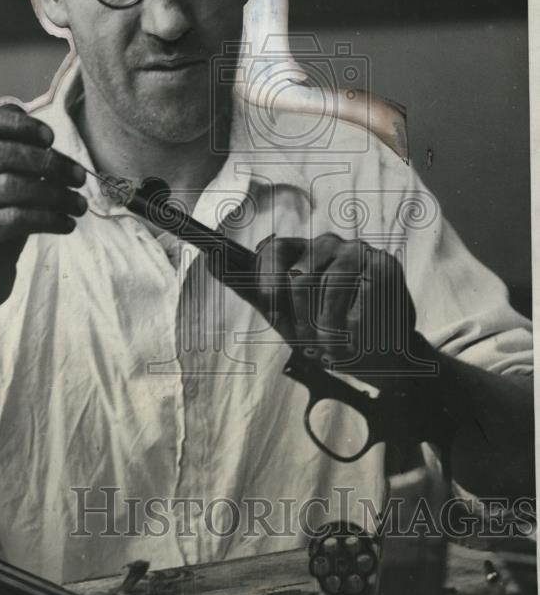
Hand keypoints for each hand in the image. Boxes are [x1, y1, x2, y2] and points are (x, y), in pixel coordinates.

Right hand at [0, 104, 86, 315]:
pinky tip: (67, 224)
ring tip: (79, 205)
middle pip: (0, 153)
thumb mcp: (8, 186)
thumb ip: (21, 160)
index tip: (50, 138)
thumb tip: (50, 141)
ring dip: (55, 193)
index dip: (14, 122)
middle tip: (79, 177)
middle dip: (48, 162)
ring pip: (10, 186)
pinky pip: (14, 218)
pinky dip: (48, 219)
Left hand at [248, 232, 427, 384]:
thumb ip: (257, 295)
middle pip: (299, 277)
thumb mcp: (289, 318)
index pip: (272, 250)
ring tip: (336, 346)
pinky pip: (362, 297)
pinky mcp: (384, 265)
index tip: (275, 317)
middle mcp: (326, 243)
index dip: (268, 284)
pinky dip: (356, 329)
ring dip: (330, 328)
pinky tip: (360, 337)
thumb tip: (210, 263)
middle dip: (302, 319)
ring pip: (330, 289)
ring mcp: (356, 251)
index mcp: (299, 251)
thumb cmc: (328, 332)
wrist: (378, 351)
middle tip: (312, 344)